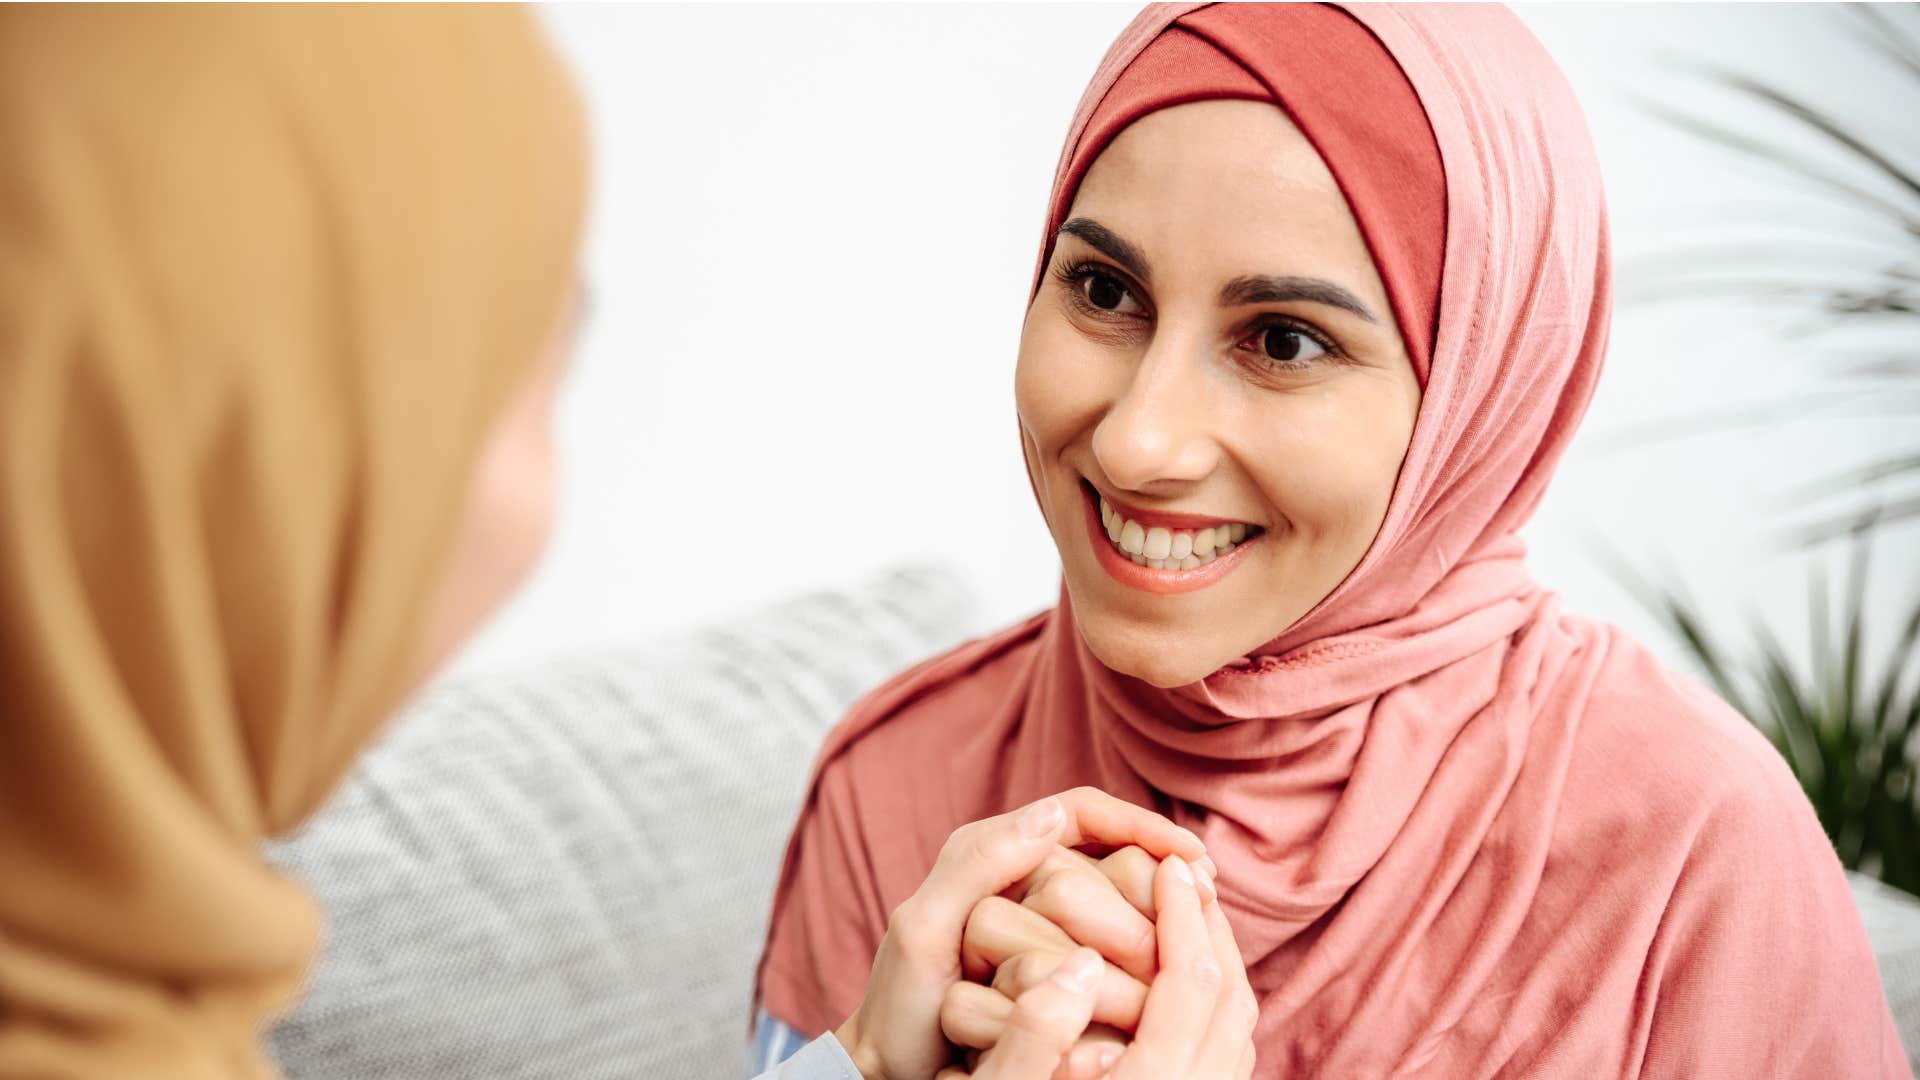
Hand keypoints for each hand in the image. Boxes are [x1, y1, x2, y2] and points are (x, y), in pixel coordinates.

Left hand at [832, 789, 1211, 1079]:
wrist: (891, 1065)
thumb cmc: (901, 1003)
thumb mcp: (926, 929)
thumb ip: (978, 865)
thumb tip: (1051, 815)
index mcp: (992, 849)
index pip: (1085, 813)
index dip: (1142, 825)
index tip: (1191, 858)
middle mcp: (1022, 873)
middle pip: (1111, 858)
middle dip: (1155, 883)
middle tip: (1202, 908)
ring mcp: (1041, 915)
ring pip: (1122, 900)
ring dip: (1158, 918)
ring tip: (1193, 944)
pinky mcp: (1054, 955)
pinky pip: (1114, 944)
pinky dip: (1145, 954)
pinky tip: (1170, 973)